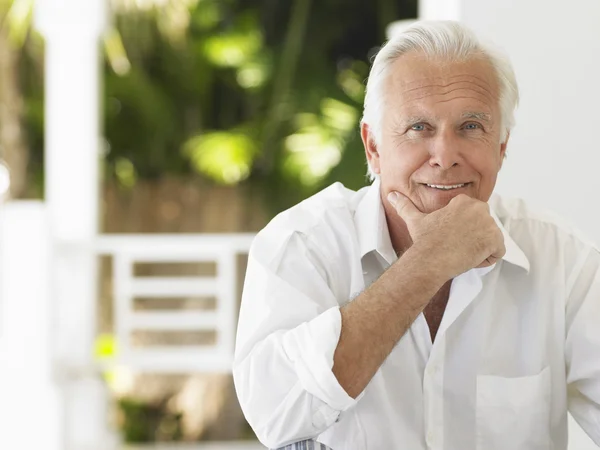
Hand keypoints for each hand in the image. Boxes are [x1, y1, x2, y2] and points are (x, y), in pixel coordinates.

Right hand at [388, 192, 505, 279]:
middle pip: (484, 229)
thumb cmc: (424, 240)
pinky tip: (469, 258)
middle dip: (473, 240)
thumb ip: (405, 206)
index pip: (474, 220)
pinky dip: (486, 260)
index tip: (449, 238)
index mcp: (465, 201)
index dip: (462, 232)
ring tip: (460, 253)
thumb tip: (391, 195)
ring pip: (491, 241)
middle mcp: (480, 209)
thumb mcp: (415, 220)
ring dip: (478, 251)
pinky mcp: (495, 240)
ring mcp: (490, 224)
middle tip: (455, 247)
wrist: (430, 258)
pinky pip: (497, 253)